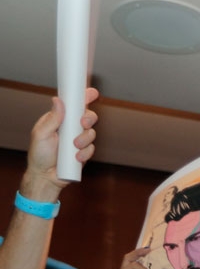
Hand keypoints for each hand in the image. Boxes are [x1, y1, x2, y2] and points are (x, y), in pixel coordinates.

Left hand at [21, 88, 99, 202]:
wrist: (45, 176)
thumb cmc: (39, 154)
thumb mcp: (41, 134)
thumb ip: (52, 118)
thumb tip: (58, 101)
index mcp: (60, 119)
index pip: (73, 105)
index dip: (84, 97)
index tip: (92, 92)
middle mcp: (71, 128)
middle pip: (88, 116)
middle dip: (89, 118)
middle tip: (83, 123)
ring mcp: (78, 140)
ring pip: (92, 133)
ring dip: (85, 139)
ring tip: (74, 146)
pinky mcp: (84, 152)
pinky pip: (92, 148)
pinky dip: (86, 153)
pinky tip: (76, 157)